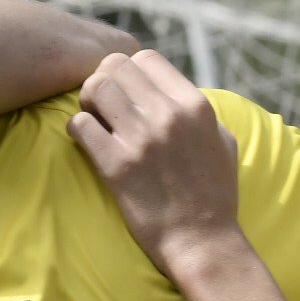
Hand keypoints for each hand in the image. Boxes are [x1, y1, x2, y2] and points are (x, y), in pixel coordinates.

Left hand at [68, 50, 245, 265]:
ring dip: (88, 102)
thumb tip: (170, 92)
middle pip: (115, 66)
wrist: (203, 242)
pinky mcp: (117, 166)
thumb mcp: (221, 140)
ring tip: (95, 121)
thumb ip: (197, 111)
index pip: (146, 58)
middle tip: (104, 106)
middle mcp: (168, 115)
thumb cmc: (215, 194)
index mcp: (194, 105)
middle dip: (104, 81)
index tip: (127, 93)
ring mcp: (141, 139)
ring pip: (95, 88)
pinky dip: (78, 130)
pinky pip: (80, 126)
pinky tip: (88, 143)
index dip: (130, 71)